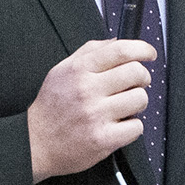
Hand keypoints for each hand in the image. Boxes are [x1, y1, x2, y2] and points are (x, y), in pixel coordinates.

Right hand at [28, 38, 158, 181]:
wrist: (35, 143)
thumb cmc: (51, 107)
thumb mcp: (62, 71)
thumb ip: (89, 52)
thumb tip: (117, 41)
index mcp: (79, 70)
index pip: (120, 50)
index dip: (142, 49)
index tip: (149, 54)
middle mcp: (87, 90)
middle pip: (137, 73)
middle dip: (142, 78)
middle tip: (134, 85)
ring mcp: (95, 115)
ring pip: (140, 99)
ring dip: (136, 103)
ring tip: (122, 108)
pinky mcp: (103, 139)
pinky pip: (137, 127)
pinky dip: (132, 127)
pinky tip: (118, 125)